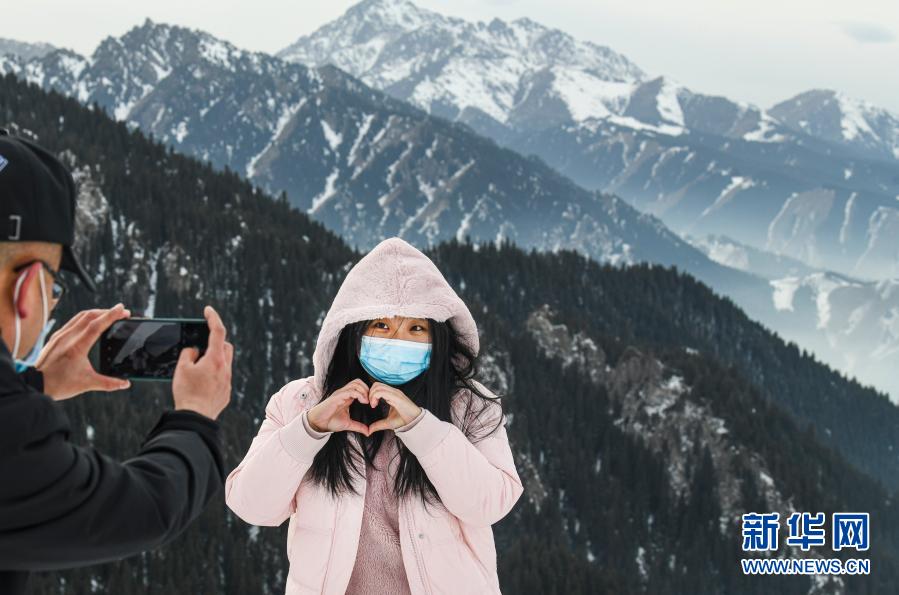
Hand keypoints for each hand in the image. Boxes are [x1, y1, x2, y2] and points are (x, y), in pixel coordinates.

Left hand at [35, 303, 132, 399]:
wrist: (35, 384)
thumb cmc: (58, 384)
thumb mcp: (87, 384)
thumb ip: (108, 383)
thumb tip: (124, 384)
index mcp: (77, 347)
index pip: (97, 325)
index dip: (111, 315)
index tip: (122, 309)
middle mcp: (67, 337)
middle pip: (90, 315)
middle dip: (107, 311)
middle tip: (121, 312)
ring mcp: (60, 336)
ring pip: (80, 316)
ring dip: (96, 312)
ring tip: (108, 314)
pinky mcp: (55, 337)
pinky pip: (73, 321)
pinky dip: (85, 318)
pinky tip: (90, 323)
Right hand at [172, 305, 232, 419]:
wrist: (195, 418)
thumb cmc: (187, 392)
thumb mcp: (182, 368)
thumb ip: (189, 354)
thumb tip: (195, 351)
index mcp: (216, 359)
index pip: (217, 331)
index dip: (213, 318)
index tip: (208, 310)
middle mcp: (226, 369)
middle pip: (225, 347)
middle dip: (215, 342)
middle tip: (201, 346)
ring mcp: (228, 381)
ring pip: (225, 363)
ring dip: (214, 359)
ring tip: (198, 366)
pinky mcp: (226, 392)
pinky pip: (222, 377)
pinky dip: (213, 374)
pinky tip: (201, 382)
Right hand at [307, 379, 370, 434]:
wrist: (319, 424)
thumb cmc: (331, 422)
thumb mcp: (348, 424)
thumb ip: (358, 426)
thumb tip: (368, 432)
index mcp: (347, 397)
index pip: (359, 386)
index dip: (367, 392)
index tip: (372, 402)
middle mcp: (344, 393)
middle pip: (358, 382)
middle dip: (367, 389)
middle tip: (371, 400)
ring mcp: (340, 393)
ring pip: (355, 384)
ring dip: (364, 391)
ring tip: (367, 401)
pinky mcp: (337, 396)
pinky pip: (350, 391)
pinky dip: (359, 394)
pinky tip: (363, 401)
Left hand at [366, 382, 421, 434]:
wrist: (414, 422)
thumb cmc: (403, 420)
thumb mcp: (388, 423)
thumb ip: (378, 425)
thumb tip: (369, 430)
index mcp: (392, 394)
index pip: (378, 386)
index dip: (371, 394)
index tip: (371, 405)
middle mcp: (393, 391)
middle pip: (376, 384)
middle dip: (369, 393)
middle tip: (371, 404)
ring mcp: (395, 393)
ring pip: (378, 386)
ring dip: (371, 395)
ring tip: (373, 405)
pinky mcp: (396, 397)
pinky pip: (382, 392)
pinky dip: (374, 397)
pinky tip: (375, 405)